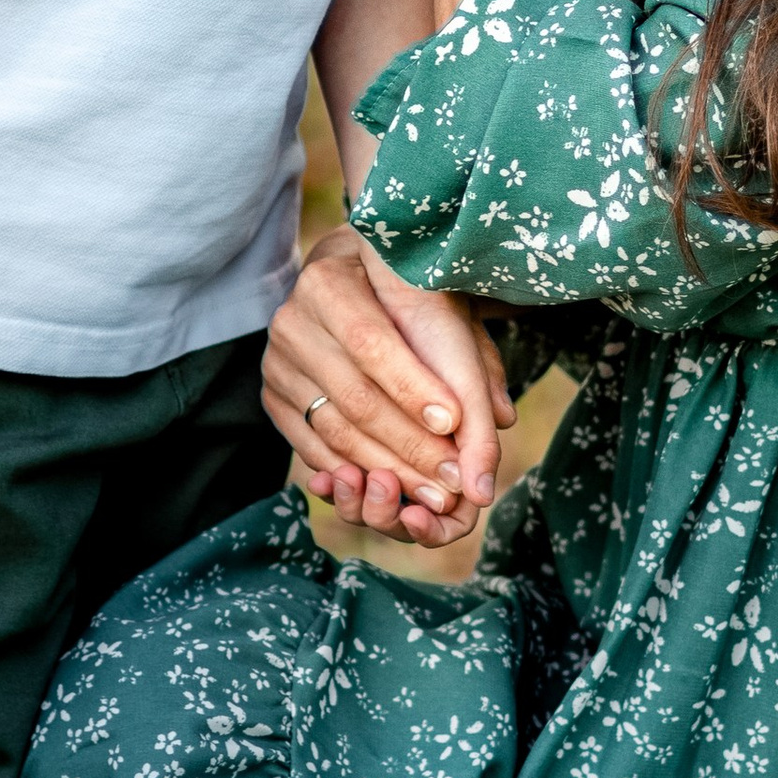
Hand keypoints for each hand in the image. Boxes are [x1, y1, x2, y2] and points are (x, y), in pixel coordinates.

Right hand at [264, 223, 514, 545]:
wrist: (351, 280)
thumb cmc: (408, 294)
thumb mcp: (442, 308)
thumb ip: (472, 359)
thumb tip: (505, 419)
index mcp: (328, 282)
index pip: (371, 343)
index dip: (412, 387)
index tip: (455, 424)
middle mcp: (291, 322)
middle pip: (353, 398)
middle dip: (410, 446)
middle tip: (453, 481)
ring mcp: (276, 363)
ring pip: (334, 431)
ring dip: (389, 471)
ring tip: (434, 496)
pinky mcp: (273, 396)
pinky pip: (313, 447)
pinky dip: (357, 474)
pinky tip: (395, 490)